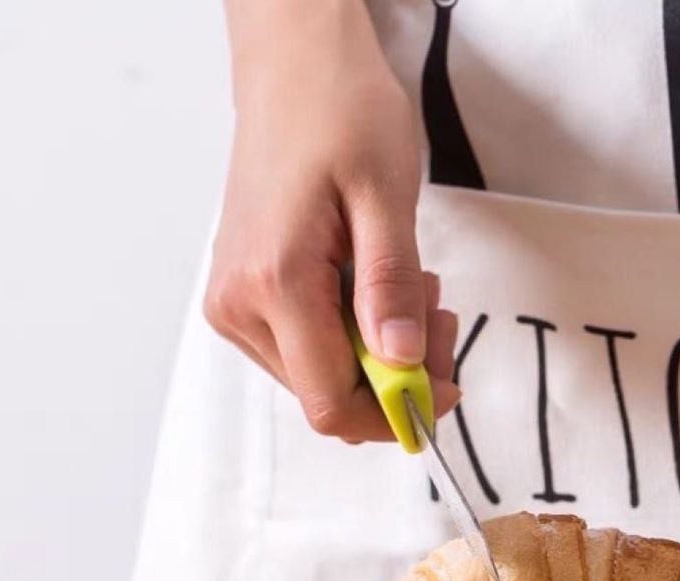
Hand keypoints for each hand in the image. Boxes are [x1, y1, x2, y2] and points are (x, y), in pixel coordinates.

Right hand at [205, 0, 459, 441]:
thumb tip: (402, 365)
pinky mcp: (241, 297)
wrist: (292, 68)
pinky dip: (352, 335)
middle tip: (437, 317)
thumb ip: (390, 288)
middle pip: (327, 396)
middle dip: (395, 377)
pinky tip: (372, 285)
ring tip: (406, 285)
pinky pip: (305, 348)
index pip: (332, 403)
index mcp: (274, 282)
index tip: (446, 387)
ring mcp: (234, 304)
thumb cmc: (339, 111)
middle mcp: (240, 305)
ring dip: (377, 353)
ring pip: (319, 377)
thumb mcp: (385, 195)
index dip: (394, 413)